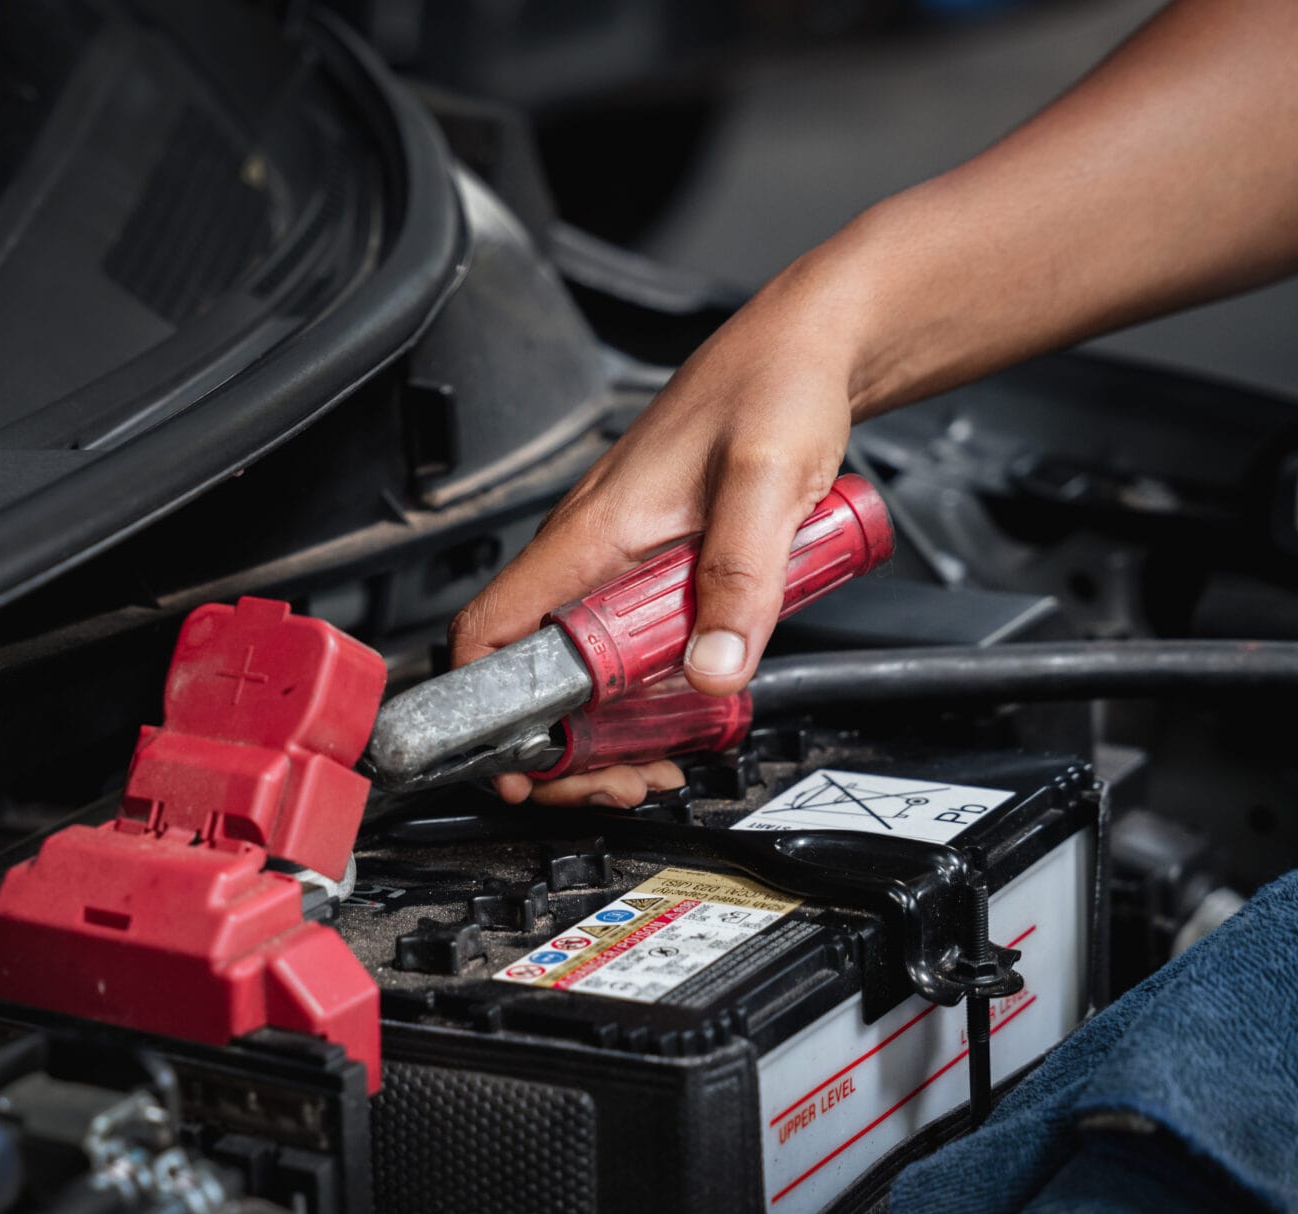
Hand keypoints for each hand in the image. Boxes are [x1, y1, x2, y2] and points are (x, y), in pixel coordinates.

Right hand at [449, 283, 860, 805]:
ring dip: (614, 729)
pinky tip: (688, 705)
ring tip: (660, 759)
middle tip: (624, 781)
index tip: (519, 767)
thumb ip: (742, 578)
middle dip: (570, 747)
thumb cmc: (774, 387)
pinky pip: (632, 646)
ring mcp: (619, 561)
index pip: (490, 629)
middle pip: (537, 675)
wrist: (810, 347)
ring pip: (587, 671)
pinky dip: (648, 693)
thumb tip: (716, 668)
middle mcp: (589, 551)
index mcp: (589, 532)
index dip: (487, 710)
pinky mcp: (656, 567)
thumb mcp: (765, 484)